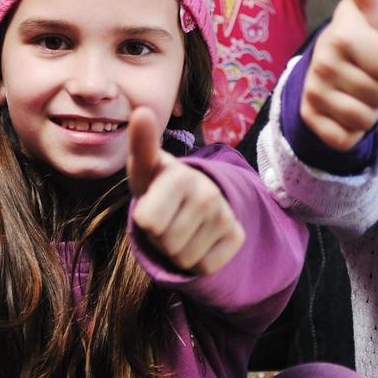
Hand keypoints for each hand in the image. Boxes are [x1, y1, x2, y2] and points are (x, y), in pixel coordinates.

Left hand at [127, 107, 243, 274]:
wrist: (193, 200)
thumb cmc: (159, 185)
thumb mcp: (144, 168)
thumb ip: (141, 143)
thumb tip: (142, 110)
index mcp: (179, 175)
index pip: (148, 223)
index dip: (145, 220)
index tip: (153, 201)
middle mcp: (206, 192)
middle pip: (164, 243)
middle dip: (159, 238)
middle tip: (166, 218)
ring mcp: (225, 214)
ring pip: (183, 258)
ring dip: (176, 249)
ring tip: (180, 227)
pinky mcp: (237, 236)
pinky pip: (204, 266)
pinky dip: (196, 261)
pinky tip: (198, 239)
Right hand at [301, 0, 377, 150]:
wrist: (332, 63)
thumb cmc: (362, 29)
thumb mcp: (369, 2)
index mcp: (339, 36)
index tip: (376, 51)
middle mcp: (320, 66)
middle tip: (367, 70)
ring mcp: (313, 95)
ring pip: (366, 118)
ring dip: (369, 107)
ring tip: (357, 86)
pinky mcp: (311, 122)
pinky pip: (348, 139)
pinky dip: (353, 129)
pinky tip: (345, 108)